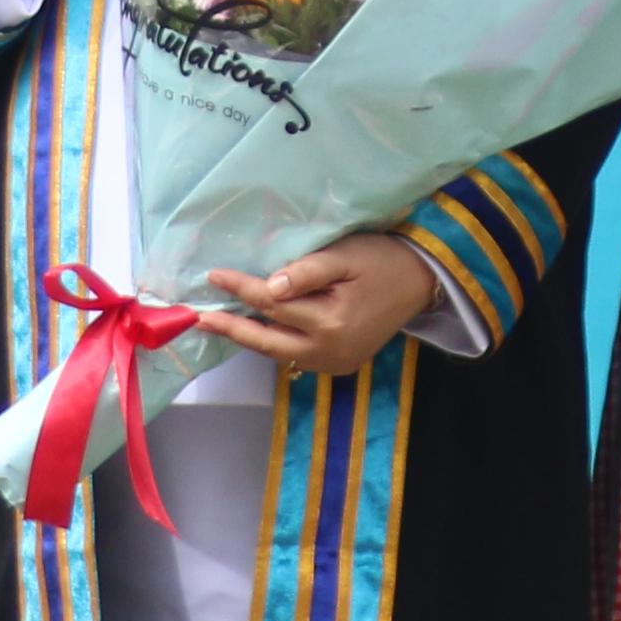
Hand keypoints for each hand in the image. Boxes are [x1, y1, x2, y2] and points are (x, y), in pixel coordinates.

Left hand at [198, 235, 439, 381]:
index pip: (273, 303)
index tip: (213, 276)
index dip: (240, 289)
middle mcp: (330, 350)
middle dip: (231, 328)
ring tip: (217, 325)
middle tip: (198, 318)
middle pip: (267, 341)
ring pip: (279, 354)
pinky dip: (273, 344)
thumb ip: (308, 271)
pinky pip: (297, 356)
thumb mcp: (346, 255)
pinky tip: (254, 331)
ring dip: (248, 339)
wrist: (421, 283)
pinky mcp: (340, 365)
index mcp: (332, 321)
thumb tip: (269, 287)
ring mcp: (335, 362)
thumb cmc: (383, 260)